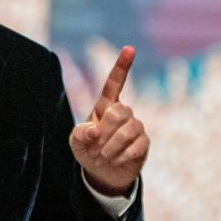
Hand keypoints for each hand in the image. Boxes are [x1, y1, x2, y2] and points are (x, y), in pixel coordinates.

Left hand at [69, 46, 148, 195]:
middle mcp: (122, 112)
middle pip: (118, 112)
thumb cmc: (88, 150)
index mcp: (104, 105)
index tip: (130, 48)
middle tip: (96, 148)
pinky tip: (117, 160)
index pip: (114, 83)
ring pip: (128, 130)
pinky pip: (137, 146)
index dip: (122, 66)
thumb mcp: (76, 142)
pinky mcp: (144, 142)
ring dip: (111, 148)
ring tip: (103, 157)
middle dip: (104, 133)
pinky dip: (122, 156)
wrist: (103, 173)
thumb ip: (80, 134)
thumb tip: (94, 130)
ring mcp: (135, 126)